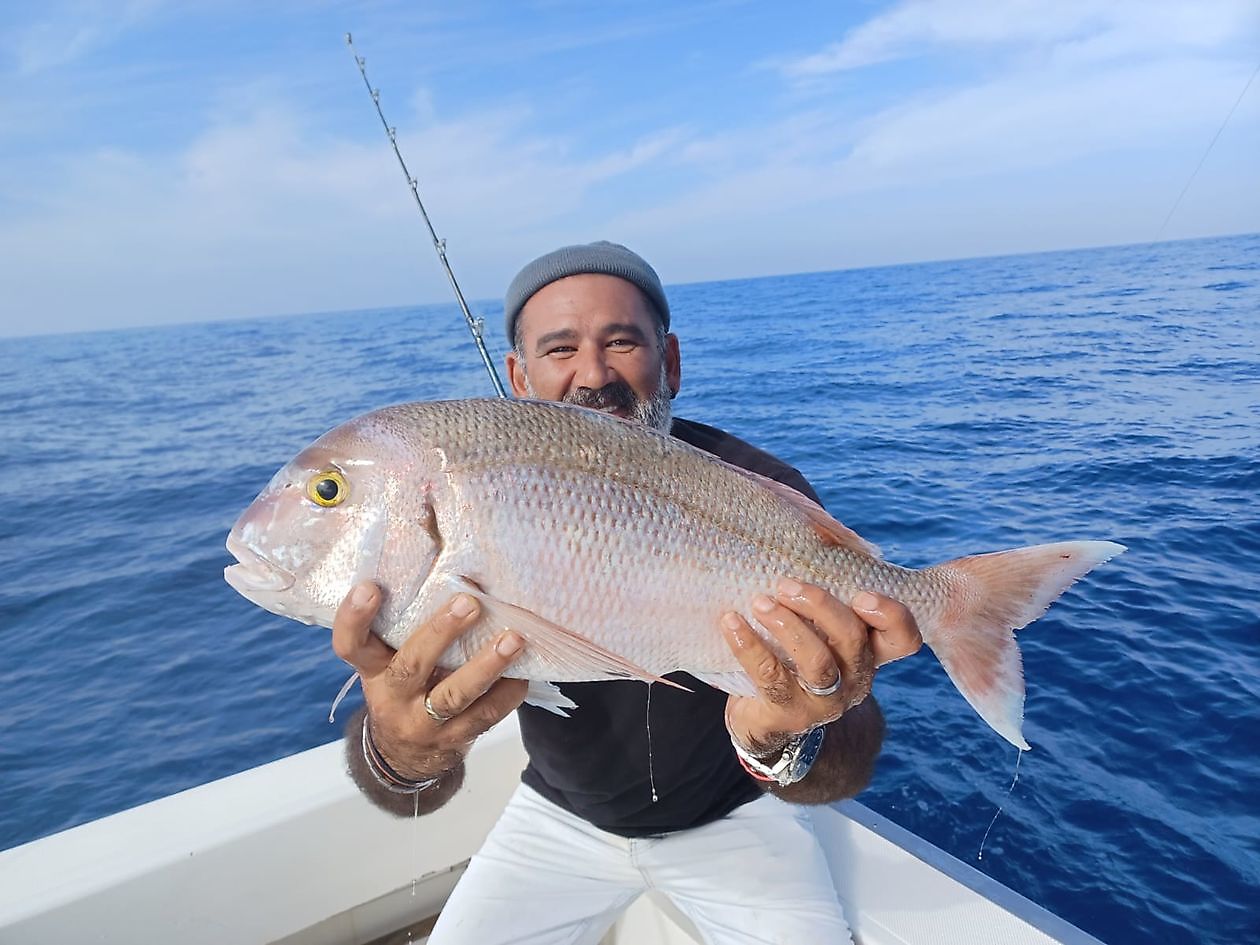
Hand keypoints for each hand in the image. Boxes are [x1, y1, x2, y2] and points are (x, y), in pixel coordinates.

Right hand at [332, 582, 527, 780]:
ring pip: (454, 695)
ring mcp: (424, 723)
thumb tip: (451, 568)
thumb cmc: (403, 686)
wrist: (405, 757)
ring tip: (513, 639)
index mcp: (372, 670)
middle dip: (441, 632)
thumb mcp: (387, 660)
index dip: (355, 618)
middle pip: (411, 665)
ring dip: (486, 665)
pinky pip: (486, 716)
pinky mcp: (455, 739)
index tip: (371, 586)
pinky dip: (508, 692)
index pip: (350, 645)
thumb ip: (403, 626)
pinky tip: (524, 670)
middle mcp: (392, 697)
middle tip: (469, 602)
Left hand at [720, 579, 920, 754]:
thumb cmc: (793, 653)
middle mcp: (856, 678)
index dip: (891, 615)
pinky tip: (731, 622)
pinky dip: (749, 646)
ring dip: (787, 626)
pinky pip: (771, 677)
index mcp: (869, 651)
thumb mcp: (817, 626)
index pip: (904, 638)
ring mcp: (826, 701)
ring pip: (818, 662)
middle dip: (821, 606)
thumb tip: (819, 532)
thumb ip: (827, 589)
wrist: (765, 716)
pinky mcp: (790, 713)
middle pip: (853, 640)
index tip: (860, 593)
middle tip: (785, 583)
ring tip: (759, 602)